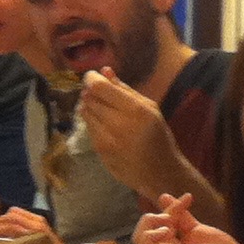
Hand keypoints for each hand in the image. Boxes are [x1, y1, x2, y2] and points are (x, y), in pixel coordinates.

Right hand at [0, 205, 78, 243]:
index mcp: (34, 232)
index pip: (12, 226)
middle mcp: (36, 223)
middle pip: (13, 214)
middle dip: (0, 220)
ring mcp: (38, 219)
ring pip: (17, 212)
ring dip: (6, 217)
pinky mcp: (39, 220)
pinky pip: (22, 213)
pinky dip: (13, 218)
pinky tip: (9, 225)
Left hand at [77, 70, 185, 197]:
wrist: (158, 172)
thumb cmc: (157, 136)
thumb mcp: (150, 108)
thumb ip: (126, 89)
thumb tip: (104, 71)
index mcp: (135, 110)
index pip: (100, 88)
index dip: (91, 79)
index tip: (92, 77)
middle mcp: (118, 124)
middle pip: (90, 99)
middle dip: (90, 91)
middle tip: (98, 92)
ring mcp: (106, 139)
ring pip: (85, 113)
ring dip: (89, 106)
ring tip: (102, 108)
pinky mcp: (99, 150)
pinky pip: (88, 128)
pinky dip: (92, 121)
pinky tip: (104, 123)